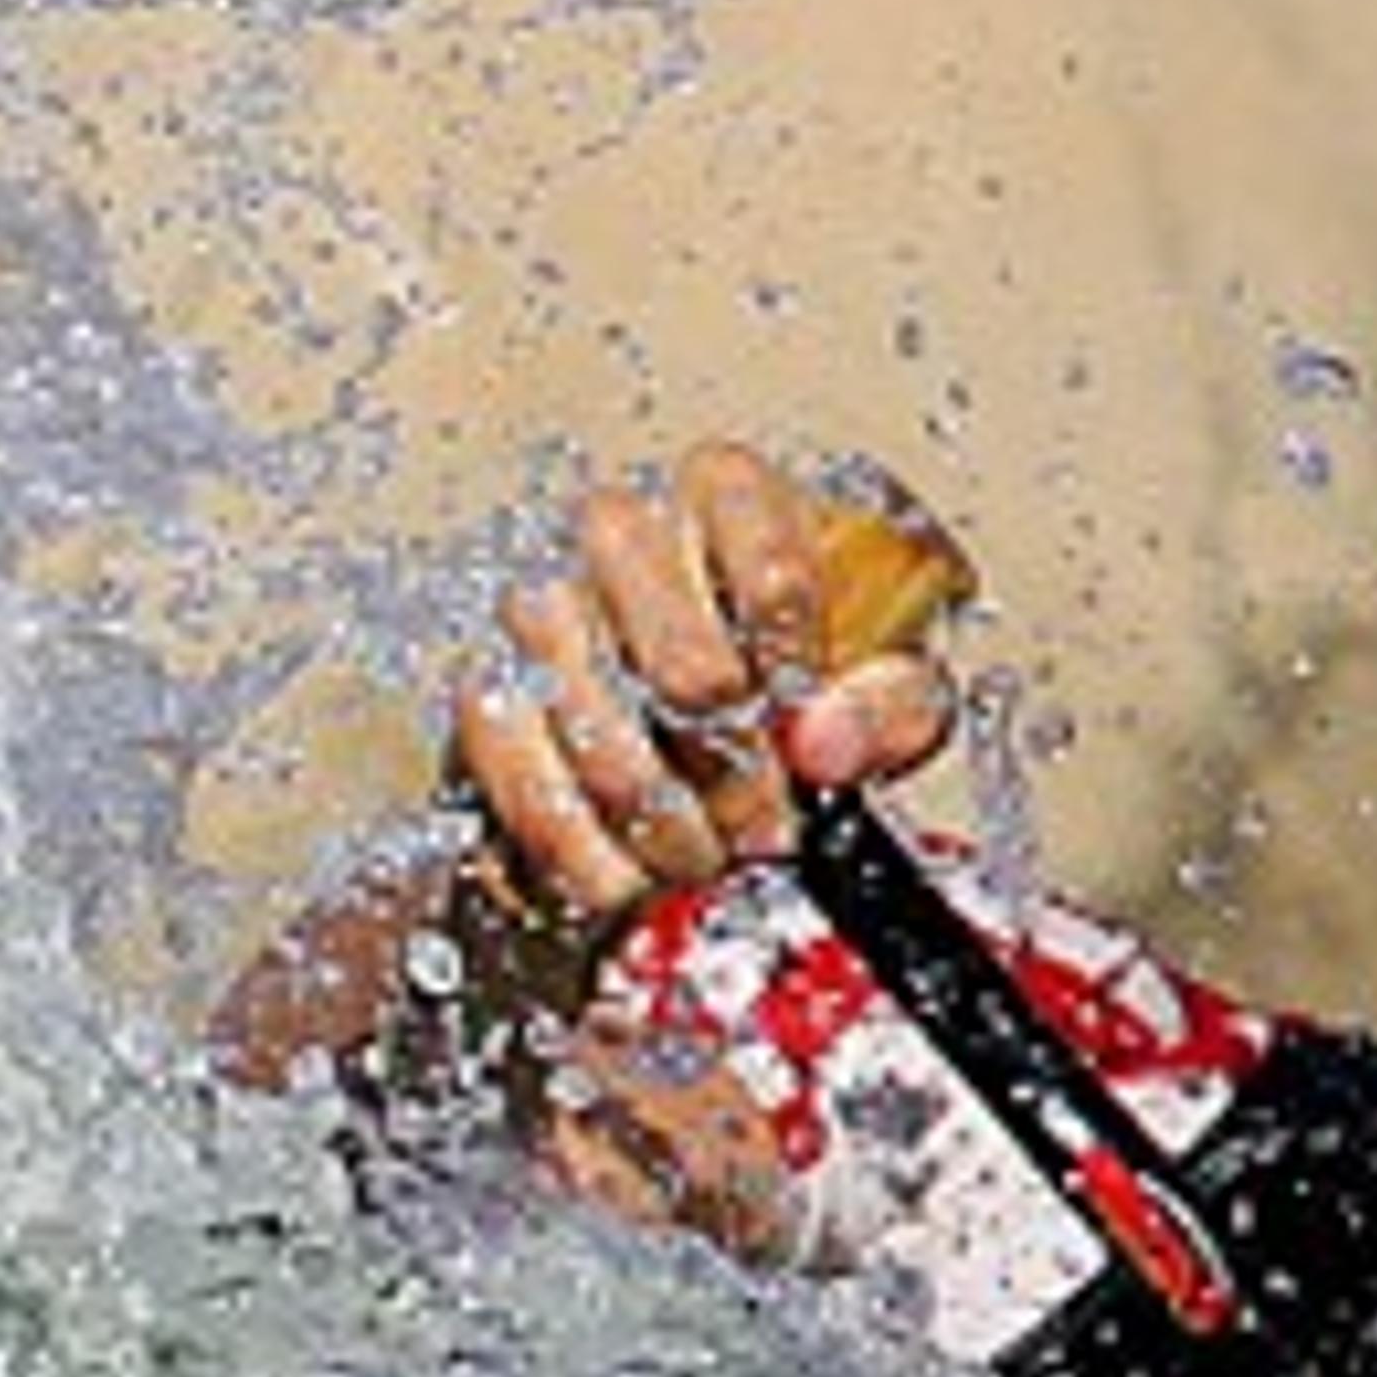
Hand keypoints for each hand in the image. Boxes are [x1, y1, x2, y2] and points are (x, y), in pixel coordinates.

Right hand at [449, 440, 971, 936]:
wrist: (721, 697)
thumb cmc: (804, 662)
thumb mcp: (888, 668)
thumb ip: (889, 700)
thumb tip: (821, 743)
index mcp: (732, 495)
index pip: (774, 574)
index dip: (799, 681)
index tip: (810, 744)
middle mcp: (621, 530)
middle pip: (682, 661)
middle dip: (734, 774)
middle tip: (765, 834)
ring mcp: (541, 599)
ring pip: (588, 714)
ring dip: (657, 817)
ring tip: (704, 863)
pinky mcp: (486, 678)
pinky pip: (509, 760)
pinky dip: (572, 842)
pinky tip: (626, 881)